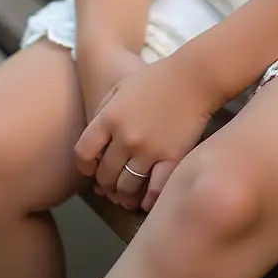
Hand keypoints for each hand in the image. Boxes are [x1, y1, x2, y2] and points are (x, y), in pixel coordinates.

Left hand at [75, 54, 216, 212]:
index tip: (92, 168)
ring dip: (124, 194)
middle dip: (105, 182)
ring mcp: (149, 150)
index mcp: (110, 118)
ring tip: (127, 193)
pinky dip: (148, 200)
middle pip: (105, 174)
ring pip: (126, 187)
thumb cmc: (156, 78)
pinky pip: (154, 191)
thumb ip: (103, 111)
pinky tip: (146, 200)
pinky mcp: (171, 159)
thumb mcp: (121, 86)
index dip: (85, 165)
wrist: (193, 78)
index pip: (83, 153)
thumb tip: (96, 143)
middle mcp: (126, 138)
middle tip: (111, 183)